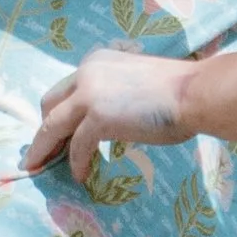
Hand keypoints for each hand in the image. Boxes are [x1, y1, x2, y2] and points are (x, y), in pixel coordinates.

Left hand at [30, 47, 192, 181]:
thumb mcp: (135, 82)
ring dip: (45, 149)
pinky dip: (75, 162)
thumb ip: (115, 94)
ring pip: (52, 126)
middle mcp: (86, 73)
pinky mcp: (97, 119)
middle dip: (44, 130)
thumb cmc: (179, 90)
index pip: (66, 89)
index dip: (58, 112)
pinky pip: (76, 147)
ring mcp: (90, 96)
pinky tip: (80, 175)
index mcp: (96, 62)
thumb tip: (111, 119)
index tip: (55, 132)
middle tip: (42, 152)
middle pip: (50, 104)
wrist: (194, 92)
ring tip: (41, 167)